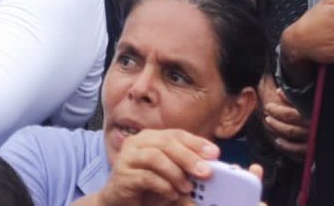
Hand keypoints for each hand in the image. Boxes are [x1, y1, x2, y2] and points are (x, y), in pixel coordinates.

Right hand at [97, 128, 221, 204]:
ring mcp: (127, 157)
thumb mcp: (170, 176)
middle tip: (205, 172)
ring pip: (155, 157)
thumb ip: (185, 171)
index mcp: (150, 138)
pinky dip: (163, 186)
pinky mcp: (122, 175)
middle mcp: (137, 142)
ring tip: (187, 188)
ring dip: (176, 173)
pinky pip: (146, 177)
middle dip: (188, 157)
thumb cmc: (147, 187)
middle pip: (166, 142)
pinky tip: (172, 194)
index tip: (214, 153)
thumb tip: (208, 172)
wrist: (119, 202)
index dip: (196, 142)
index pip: (176, 134)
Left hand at [259, 75, 309, 158]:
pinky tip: (279, 142)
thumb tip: (279, 92)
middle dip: (275, 121)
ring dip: (278, 131)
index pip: (289, 115)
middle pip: (289, 127)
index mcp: (313, 116)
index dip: (276, 110)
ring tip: (270, 123)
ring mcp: (315, 142)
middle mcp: (314, 130)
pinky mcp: (316, 151)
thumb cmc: (328, 112)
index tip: (268, 106)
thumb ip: (296, 99)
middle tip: (267, 114)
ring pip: (292, 138)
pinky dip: (287, 147)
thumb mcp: (312, 101)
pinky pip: (298, 152)